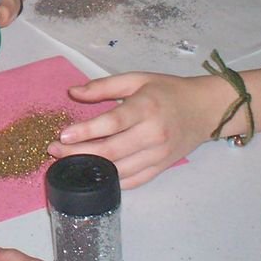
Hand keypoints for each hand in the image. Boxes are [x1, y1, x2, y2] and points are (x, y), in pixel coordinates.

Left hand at [49, 71, 224, 188]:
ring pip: (119, 170)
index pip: (112, 123)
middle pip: (111, 151)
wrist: (206, 109)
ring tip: (66, 162)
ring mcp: (158, 156)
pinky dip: (110, 180)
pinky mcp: (161, 168)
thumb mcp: (136, 79)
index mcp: (145, 108)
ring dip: (90, 168)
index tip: (62, 135)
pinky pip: (132, 181)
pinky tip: (92, 174)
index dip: (86, 131)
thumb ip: (103, 86)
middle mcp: (153, 134)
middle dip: (78, 153)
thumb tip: (72, 92)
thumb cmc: (168, 91)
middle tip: (54, 150)